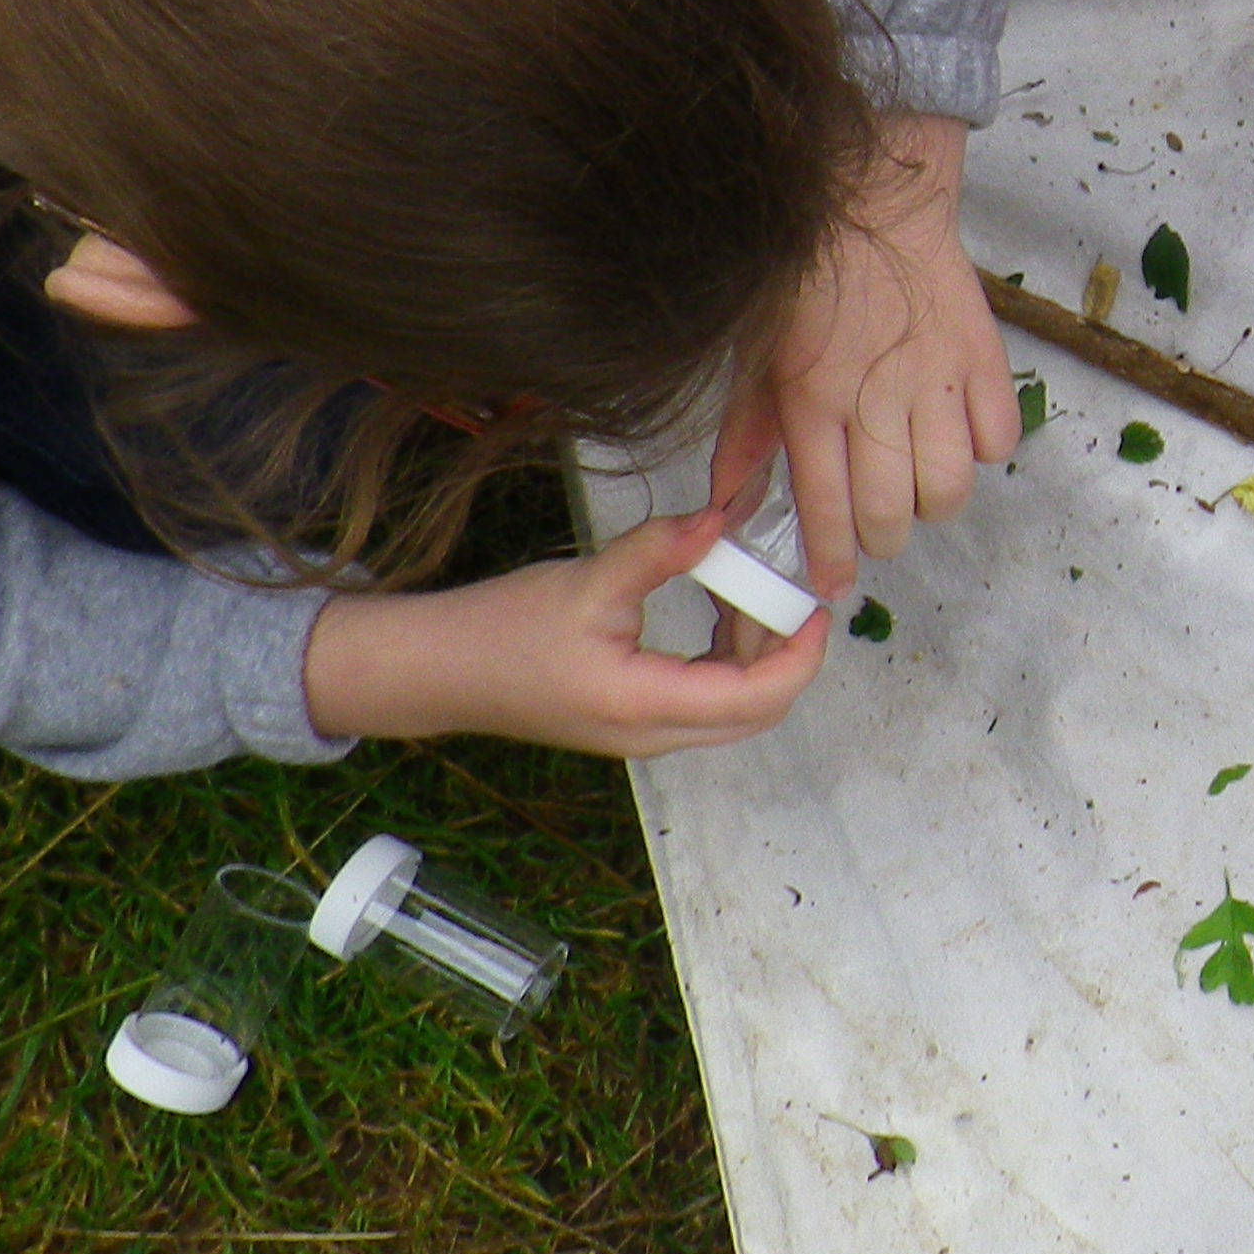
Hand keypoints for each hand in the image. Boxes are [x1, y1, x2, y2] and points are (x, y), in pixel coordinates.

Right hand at [306, 492, 833, 756]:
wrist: (438, 670)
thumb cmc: (502, 627)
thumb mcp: (586, 580)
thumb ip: (659, 552)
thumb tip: (721, 517)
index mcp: (646, 707)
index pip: (758, 697)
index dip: (801, 653)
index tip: (815, 602)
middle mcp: (653, 736)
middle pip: (757, 713)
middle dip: (788, 654)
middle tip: (789, 592)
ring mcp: (644, 736)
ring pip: (733, 710)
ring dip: (757, 656)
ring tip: (749, 589)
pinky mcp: (632, 722)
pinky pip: (704, 701)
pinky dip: (727, 660)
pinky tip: (717, 608)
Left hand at [716, 112, 1019, 590]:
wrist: (870, 198)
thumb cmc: (802, 276)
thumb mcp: (753, 352)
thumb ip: (745, 430)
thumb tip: (727, 502)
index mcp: (813, 401)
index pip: (828, 511)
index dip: (831, 561)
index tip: (833, 581)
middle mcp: (877, 400)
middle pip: (893, 515)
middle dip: (880, 538)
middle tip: (873, 524)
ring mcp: (938, 381)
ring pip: (951, 490)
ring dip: (931, 500)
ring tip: (916, 481)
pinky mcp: (985, 360)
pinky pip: (997, 441)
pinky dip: (980, 450)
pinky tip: (955, 432)